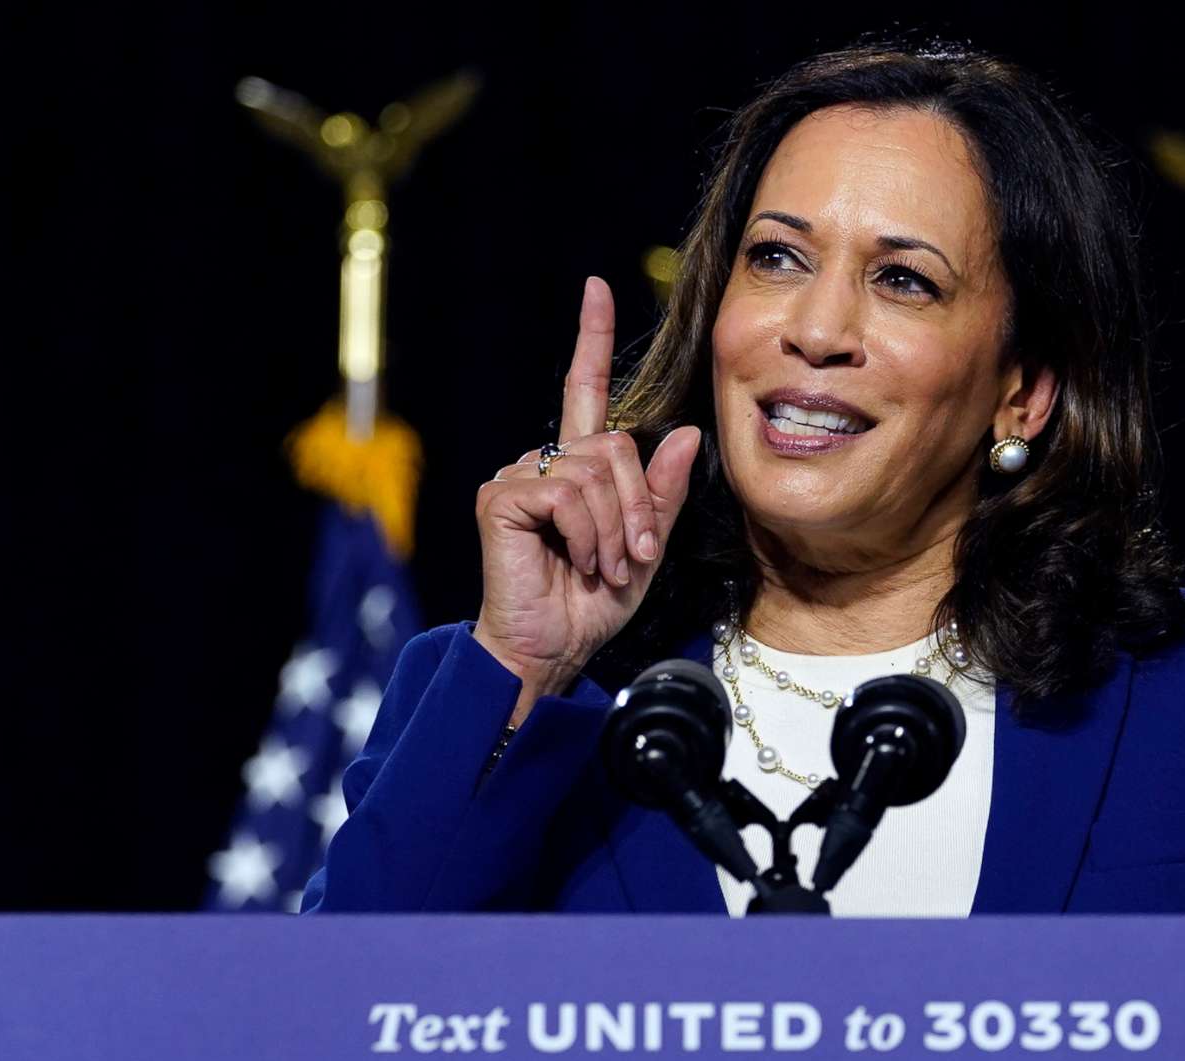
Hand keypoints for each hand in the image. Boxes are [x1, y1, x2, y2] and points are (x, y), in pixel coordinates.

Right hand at [474, 275, 700, 716]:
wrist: (551, 649)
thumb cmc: (591, 604)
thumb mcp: (645, 546)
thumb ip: (662, 493)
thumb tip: (683, 433)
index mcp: (578, 470)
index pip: (585, 391)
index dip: (591, 339)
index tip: (597, 288)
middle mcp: (545, 463)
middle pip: (615, 445)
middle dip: (637, 506)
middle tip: (632, 557)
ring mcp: (519, 476)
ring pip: (597, 470)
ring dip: (614, 528)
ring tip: (602, 567)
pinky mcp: (501, 497)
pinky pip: (567, 494)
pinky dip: (587, 533)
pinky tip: (576, 562)